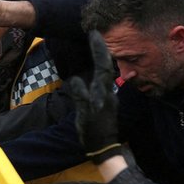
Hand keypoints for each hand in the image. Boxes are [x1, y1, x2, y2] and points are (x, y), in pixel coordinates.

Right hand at [67, 31, 121, 163]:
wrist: (104, 149)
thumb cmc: (93, 133)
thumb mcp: (83, 115)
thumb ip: (80, 97)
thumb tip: (75, 79)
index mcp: (103, 93)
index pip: (103, 66)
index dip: (99, 50)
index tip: (94, 33)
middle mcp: (108, 91)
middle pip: (106, 65)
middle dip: (100, 49)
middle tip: (94, 34)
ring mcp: (108, 96)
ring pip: (106, 72)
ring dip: (100, 58)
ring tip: (93, 46)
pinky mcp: (106, 102)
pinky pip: (102, 80)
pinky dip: (98, 69)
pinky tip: (93, 68)